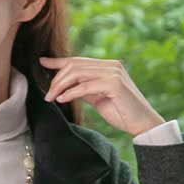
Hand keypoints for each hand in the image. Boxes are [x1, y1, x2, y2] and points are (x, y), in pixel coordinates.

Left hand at [39, 55, 165, 136]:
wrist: (142, 123)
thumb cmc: (121, 112)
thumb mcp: (98, 98)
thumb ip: (85, 89)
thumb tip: (66, 87)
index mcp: (107, 66)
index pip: (78, 60)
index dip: (58, 61)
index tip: (42, 62)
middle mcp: (111, 65)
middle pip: (74, 65)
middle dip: (56, 79)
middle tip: (47, 95)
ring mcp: (113, 73)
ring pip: (77, 73)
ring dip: (60, 86)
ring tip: (51, 98)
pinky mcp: (114, 84)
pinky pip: (85, 86)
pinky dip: (70, 93)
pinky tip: (61, 99)